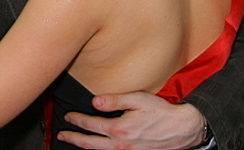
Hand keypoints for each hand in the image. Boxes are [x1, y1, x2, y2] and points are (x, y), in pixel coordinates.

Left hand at [58, 91, 205, 149]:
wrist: (181, 129)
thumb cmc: (161, 112)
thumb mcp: (138, 100)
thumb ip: (115, 100)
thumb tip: (94, 102)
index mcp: (119, 128)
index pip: (91, 124)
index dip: (77, 120)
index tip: (69, 116)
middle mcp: (120, 144)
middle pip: (90, 144)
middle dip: (74, 139)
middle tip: (62, 135)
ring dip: (83, 147)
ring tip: (73, 142)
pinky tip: (95, 149)